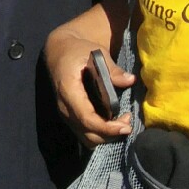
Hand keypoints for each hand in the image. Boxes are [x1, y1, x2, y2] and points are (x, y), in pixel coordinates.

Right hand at [44, 6, 131, 144]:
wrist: (58, 51)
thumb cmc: (77, 50)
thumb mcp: (95, 53)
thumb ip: (112, 69)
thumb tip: (130, 80)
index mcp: (68, 90)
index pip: (87, 119)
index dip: (107, 128)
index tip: (126, 126)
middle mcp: (64, 107)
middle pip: (88, 134)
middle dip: (110, 134)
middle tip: (127, 122)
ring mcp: (65, 113)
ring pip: (86, 138)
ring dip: (106, 136)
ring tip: (121, 122)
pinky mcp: (70, 116)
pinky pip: (84, 133)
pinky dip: (100, 133)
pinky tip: (112, 121)